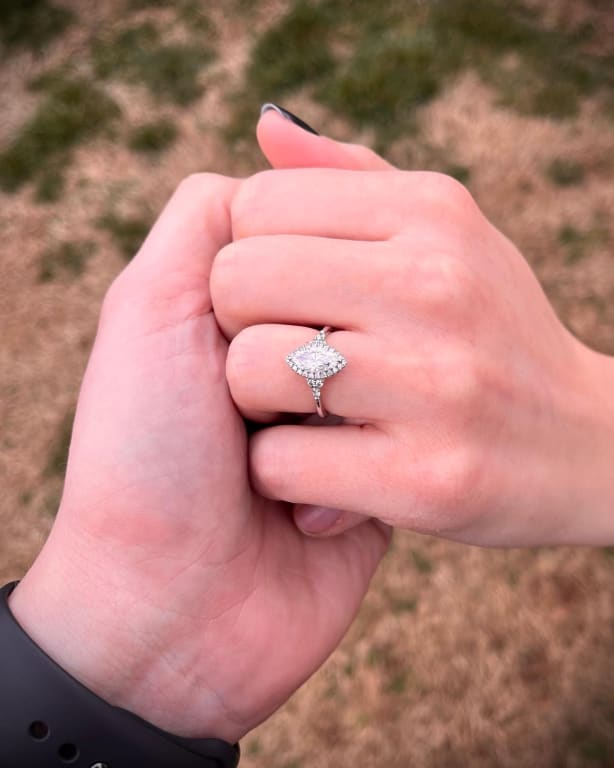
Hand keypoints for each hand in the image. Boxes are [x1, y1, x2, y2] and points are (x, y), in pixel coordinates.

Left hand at [9, 171, 389, 741]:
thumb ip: (206, 220)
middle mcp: (320, 345)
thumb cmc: (142, 450)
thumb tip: (268, 144)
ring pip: (355, 366)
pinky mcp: (393, 485)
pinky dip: (319, 491)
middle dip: (260, 356)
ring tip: (263, 469)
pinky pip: (370, 453)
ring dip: (283, 427)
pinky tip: (300, 520)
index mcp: (268, 296)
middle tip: (237, 411)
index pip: (290, 212)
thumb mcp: (151, 309)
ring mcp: (362, 415)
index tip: (222, 332)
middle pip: (322, 285)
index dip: (247, 272)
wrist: (160, 613)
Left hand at [211, 111, 613, 547]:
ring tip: (302, 412)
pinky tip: (321, 471)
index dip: (249, 254)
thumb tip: (264, 124)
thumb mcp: (441, 231)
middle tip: (284, 354)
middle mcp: (437, 285)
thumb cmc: (488, 332)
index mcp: (431, 211)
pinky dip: (280, 474)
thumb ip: (348, 179)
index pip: (256, 203)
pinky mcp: (427, 480)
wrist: (584, 444)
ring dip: (255, 404)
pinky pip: (282, 464)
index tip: (287, 296)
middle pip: (238, 280)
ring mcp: (437, 385)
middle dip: (239, 325)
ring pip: (249, 371)